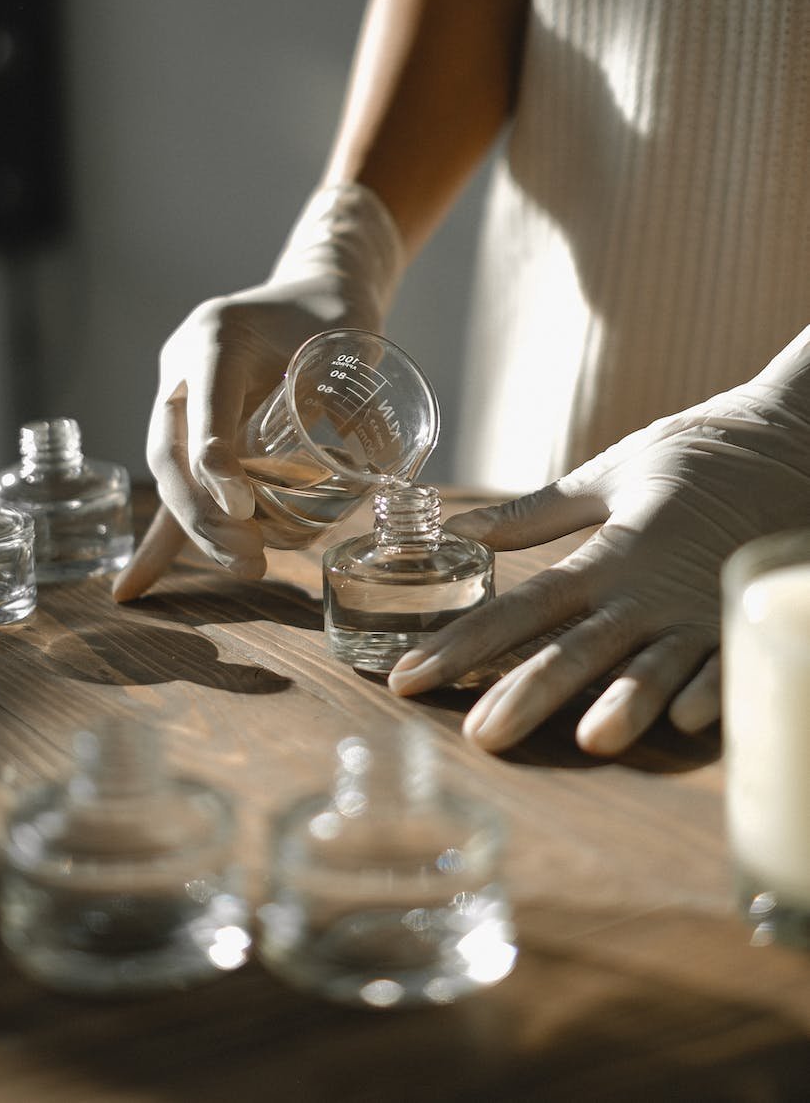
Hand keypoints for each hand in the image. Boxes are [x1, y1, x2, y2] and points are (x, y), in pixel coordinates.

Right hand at [113, 185, 403, 599]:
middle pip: (172, 452)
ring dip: (200, 531)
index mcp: (214, 336)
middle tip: (251, 556)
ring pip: (172, 477)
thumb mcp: (348, 339)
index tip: (242, 507)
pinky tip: (135, 587)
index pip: (205, 405)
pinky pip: (177, 487)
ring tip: (247, 566)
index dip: (215, 458)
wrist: (312, 293)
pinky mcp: (190, 432)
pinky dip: (164, 538)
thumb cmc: (334, 312)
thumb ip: (351, 392)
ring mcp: (179, 401)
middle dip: (205, 514)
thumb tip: (370, 464)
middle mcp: (183, 368)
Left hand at [388, 330, 809, 754]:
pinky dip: (714, 688)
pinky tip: (689, 720)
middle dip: (526, 694)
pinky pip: (730, 661)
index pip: (519, 609)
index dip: (461, 645)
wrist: (791, 440)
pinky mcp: (745, 618)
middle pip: (575, 649)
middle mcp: (646, 591)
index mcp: (606, 554)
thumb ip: (535, 513)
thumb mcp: (608, 474)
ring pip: (654, 666)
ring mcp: (700, 610)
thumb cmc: (694, 455)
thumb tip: (461, 529)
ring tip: (591, 739)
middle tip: (478, 737)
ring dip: (625, 701)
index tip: (408, 679)